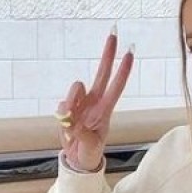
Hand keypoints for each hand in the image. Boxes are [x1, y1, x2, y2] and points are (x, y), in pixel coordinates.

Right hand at [56, 28, 133, 171]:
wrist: (77, 160)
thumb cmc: (89, 153)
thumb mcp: (90, 148)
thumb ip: (83, 135)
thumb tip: (73, 123)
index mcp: (105, 110)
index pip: (116, 86)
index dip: (123, 70)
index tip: (130, 52)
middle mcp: (94, 102)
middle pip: (102, 72)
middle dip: (108, 53)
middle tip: (114, 32)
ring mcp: (80, 104)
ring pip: (76, 87)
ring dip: (70, 100)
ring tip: (68, 120)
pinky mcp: (67, 109)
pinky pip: (61, 104)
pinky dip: (61, 114)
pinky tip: (65, 127)